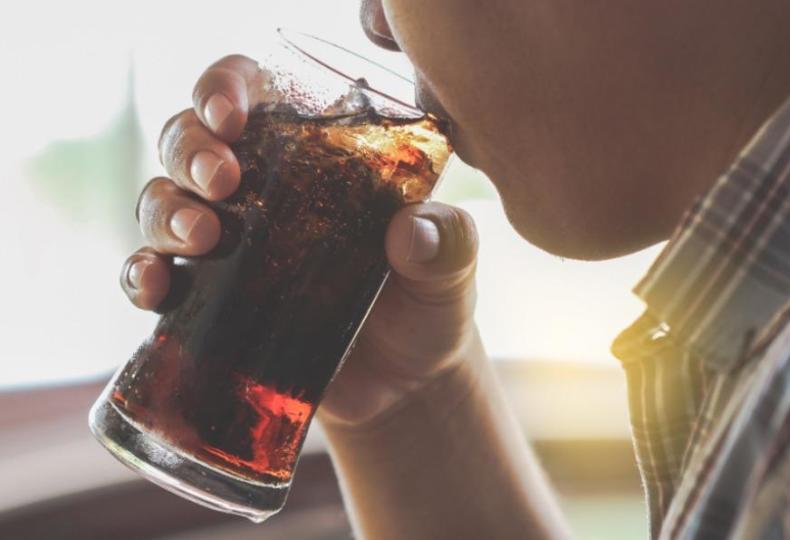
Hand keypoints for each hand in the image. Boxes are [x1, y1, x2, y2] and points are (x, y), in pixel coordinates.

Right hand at [120, 55, 479, 426]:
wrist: (403, 389)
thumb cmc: (426, 309)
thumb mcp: (450, 271)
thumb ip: (446, 244)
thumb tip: (413, 231)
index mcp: (313, 161)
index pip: (254, 94)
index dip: (227, 87)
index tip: (233, 114)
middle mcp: (259, 194)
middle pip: (190, 141)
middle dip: (191, 149)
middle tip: (223, 181)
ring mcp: (227, 248)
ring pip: (161, 201)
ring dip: (166, 210)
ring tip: (202, 239)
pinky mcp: (207, 304)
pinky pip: (150, 277)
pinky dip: (140, 275)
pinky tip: (155, 287)